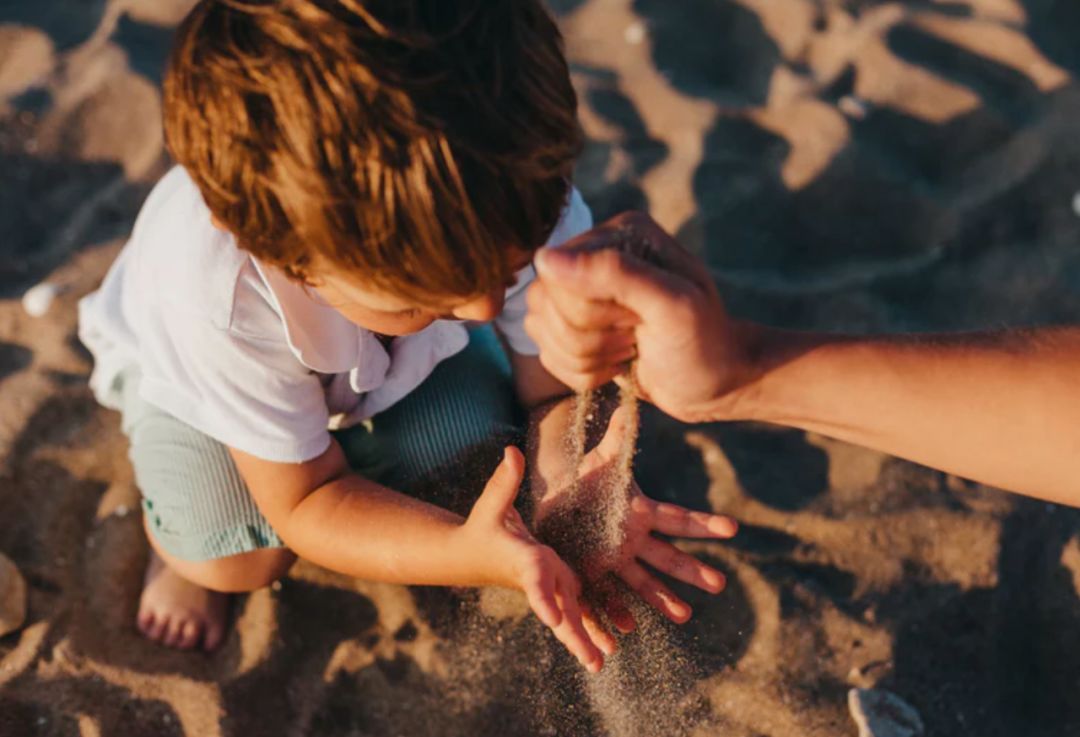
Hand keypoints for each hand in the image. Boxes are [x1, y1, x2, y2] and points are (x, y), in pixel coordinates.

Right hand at [458, 446, 616, 671]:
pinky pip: (574, 612)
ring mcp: (548, 586)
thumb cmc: (482, 526)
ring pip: (569, 616)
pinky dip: (588, 629)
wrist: (470, 554)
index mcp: (524, 559)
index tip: (553, 619)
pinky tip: (609, 646)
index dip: (544, 598)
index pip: (535, 580)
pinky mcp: (556, 587)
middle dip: (574, 634)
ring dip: (585, 638)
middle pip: (558, 610)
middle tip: (593, 661)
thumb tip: (510, 451)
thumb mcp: (492, 503)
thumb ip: (503, 481)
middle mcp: (539, 578)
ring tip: (602, 662)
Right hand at [525, 211, 756, 423]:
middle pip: (544, 303)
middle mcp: (594, 255)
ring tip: (628, 350)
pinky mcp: (573, 327)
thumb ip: (615, 273)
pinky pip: (546, 353)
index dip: (591, 311)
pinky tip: (617, 364)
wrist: (716, 384)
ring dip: (585, 357)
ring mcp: (580, 291)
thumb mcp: (672, 305)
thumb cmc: (704, 344)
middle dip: (589, 337)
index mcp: (619, 234)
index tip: (636, 320)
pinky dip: (581, 372)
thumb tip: (546, 258)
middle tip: (634, 337)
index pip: (559, 275)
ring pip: (540, 329)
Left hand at [535, 406, 738, 628]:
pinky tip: (627, 628)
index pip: (677, 519)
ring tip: (684, 616)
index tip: (732, 529)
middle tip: (719, 584)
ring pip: (643, 583)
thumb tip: (631, 404)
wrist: (555, 504)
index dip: (704, 524)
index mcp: (640, 513)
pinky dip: (616, 612)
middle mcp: (634, 541)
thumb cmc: (584, 481)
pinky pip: (607, 597)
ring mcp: (615, 561)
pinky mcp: (592, 575)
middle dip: (692, 571)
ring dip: (663, 599)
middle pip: (668, 557)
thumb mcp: (600, 461)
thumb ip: (618, 439)